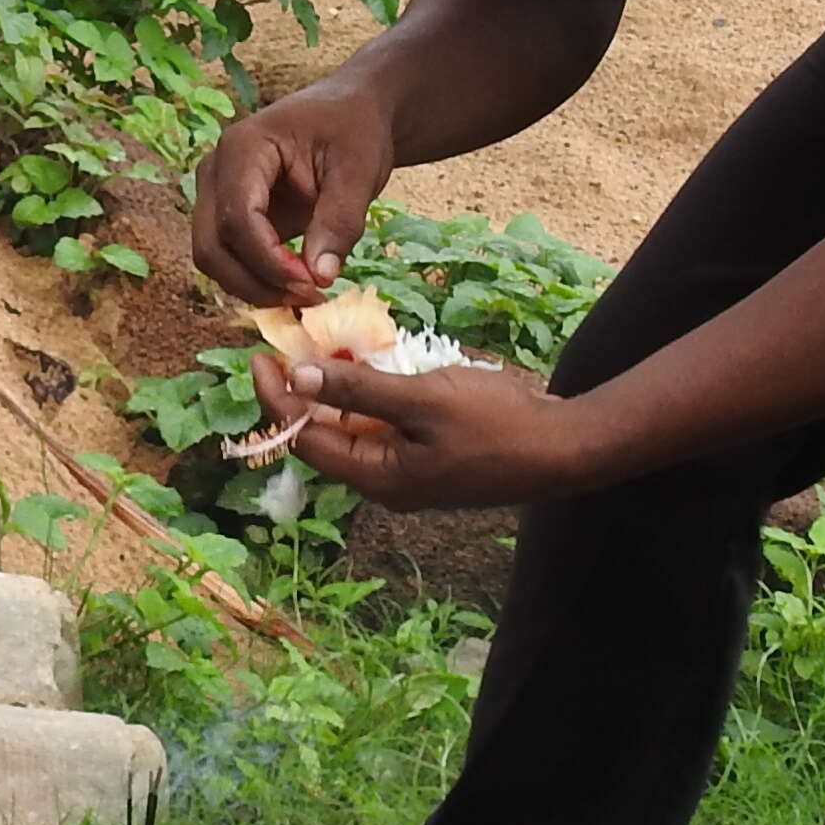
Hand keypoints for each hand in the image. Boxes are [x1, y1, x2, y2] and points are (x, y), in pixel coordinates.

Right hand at [192, 80, 396, 304]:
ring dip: (255, 287)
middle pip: (212, 246)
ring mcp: (217, 195)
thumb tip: (320, 276)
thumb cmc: (353, 129)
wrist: (350, 114)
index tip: (314, 283)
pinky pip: (230, 260)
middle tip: (311, 298)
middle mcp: (216, 172)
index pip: (237, 218)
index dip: (270, 261)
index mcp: (242, 147)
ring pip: (214, 259)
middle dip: (256, 282)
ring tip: (308, 295)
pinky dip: (258, 281)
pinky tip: (298, 287)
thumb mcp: (358, 170)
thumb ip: (339, 220)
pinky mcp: (229, 217)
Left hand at [265, 353, 592, 511]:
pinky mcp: (429, 454)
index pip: (305, 440)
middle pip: (325, 436)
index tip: (261, 356)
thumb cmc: (497, 424)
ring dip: (338, 388)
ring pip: (355, 427)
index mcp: (378, 478)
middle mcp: (386, 481)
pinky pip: (385, 424)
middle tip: (289, 343)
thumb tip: (298, 380)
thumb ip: (358, 391)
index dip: (277, 399)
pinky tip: (371, 360)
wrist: (564, 447)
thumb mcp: (422, 399)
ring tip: (324, 345)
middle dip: (303, 391)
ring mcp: (409, 470)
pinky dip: (372, 393)